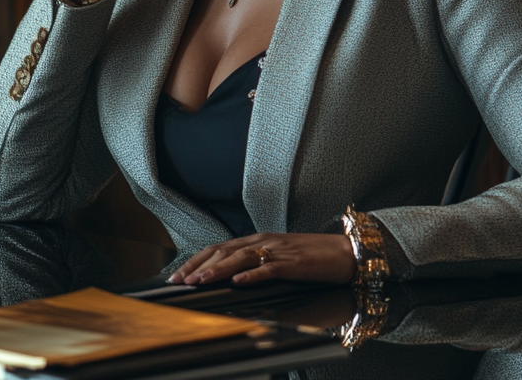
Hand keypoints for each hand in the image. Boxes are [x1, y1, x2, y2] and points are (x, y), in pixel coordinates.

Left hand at [168, 233, 355, 286]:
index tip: (178, 275)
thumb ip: (254, 264)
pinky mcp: (293, 262)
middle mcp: (264, 241)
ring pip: (241, 257)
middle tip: (179, 280)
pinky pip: (270, 269)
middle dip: (198, 265)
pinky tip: (241, 282)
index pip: (219, 247)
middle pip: (224, 250)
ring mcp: (278, 250)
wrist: (343, 252)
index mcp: (258, 239)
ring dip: (219, 269)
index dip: (196, 260)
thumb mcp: (277, 257)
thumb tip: (230, 278)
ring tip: (201, 280)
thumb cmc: (311, 257)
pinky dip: (253, 275)